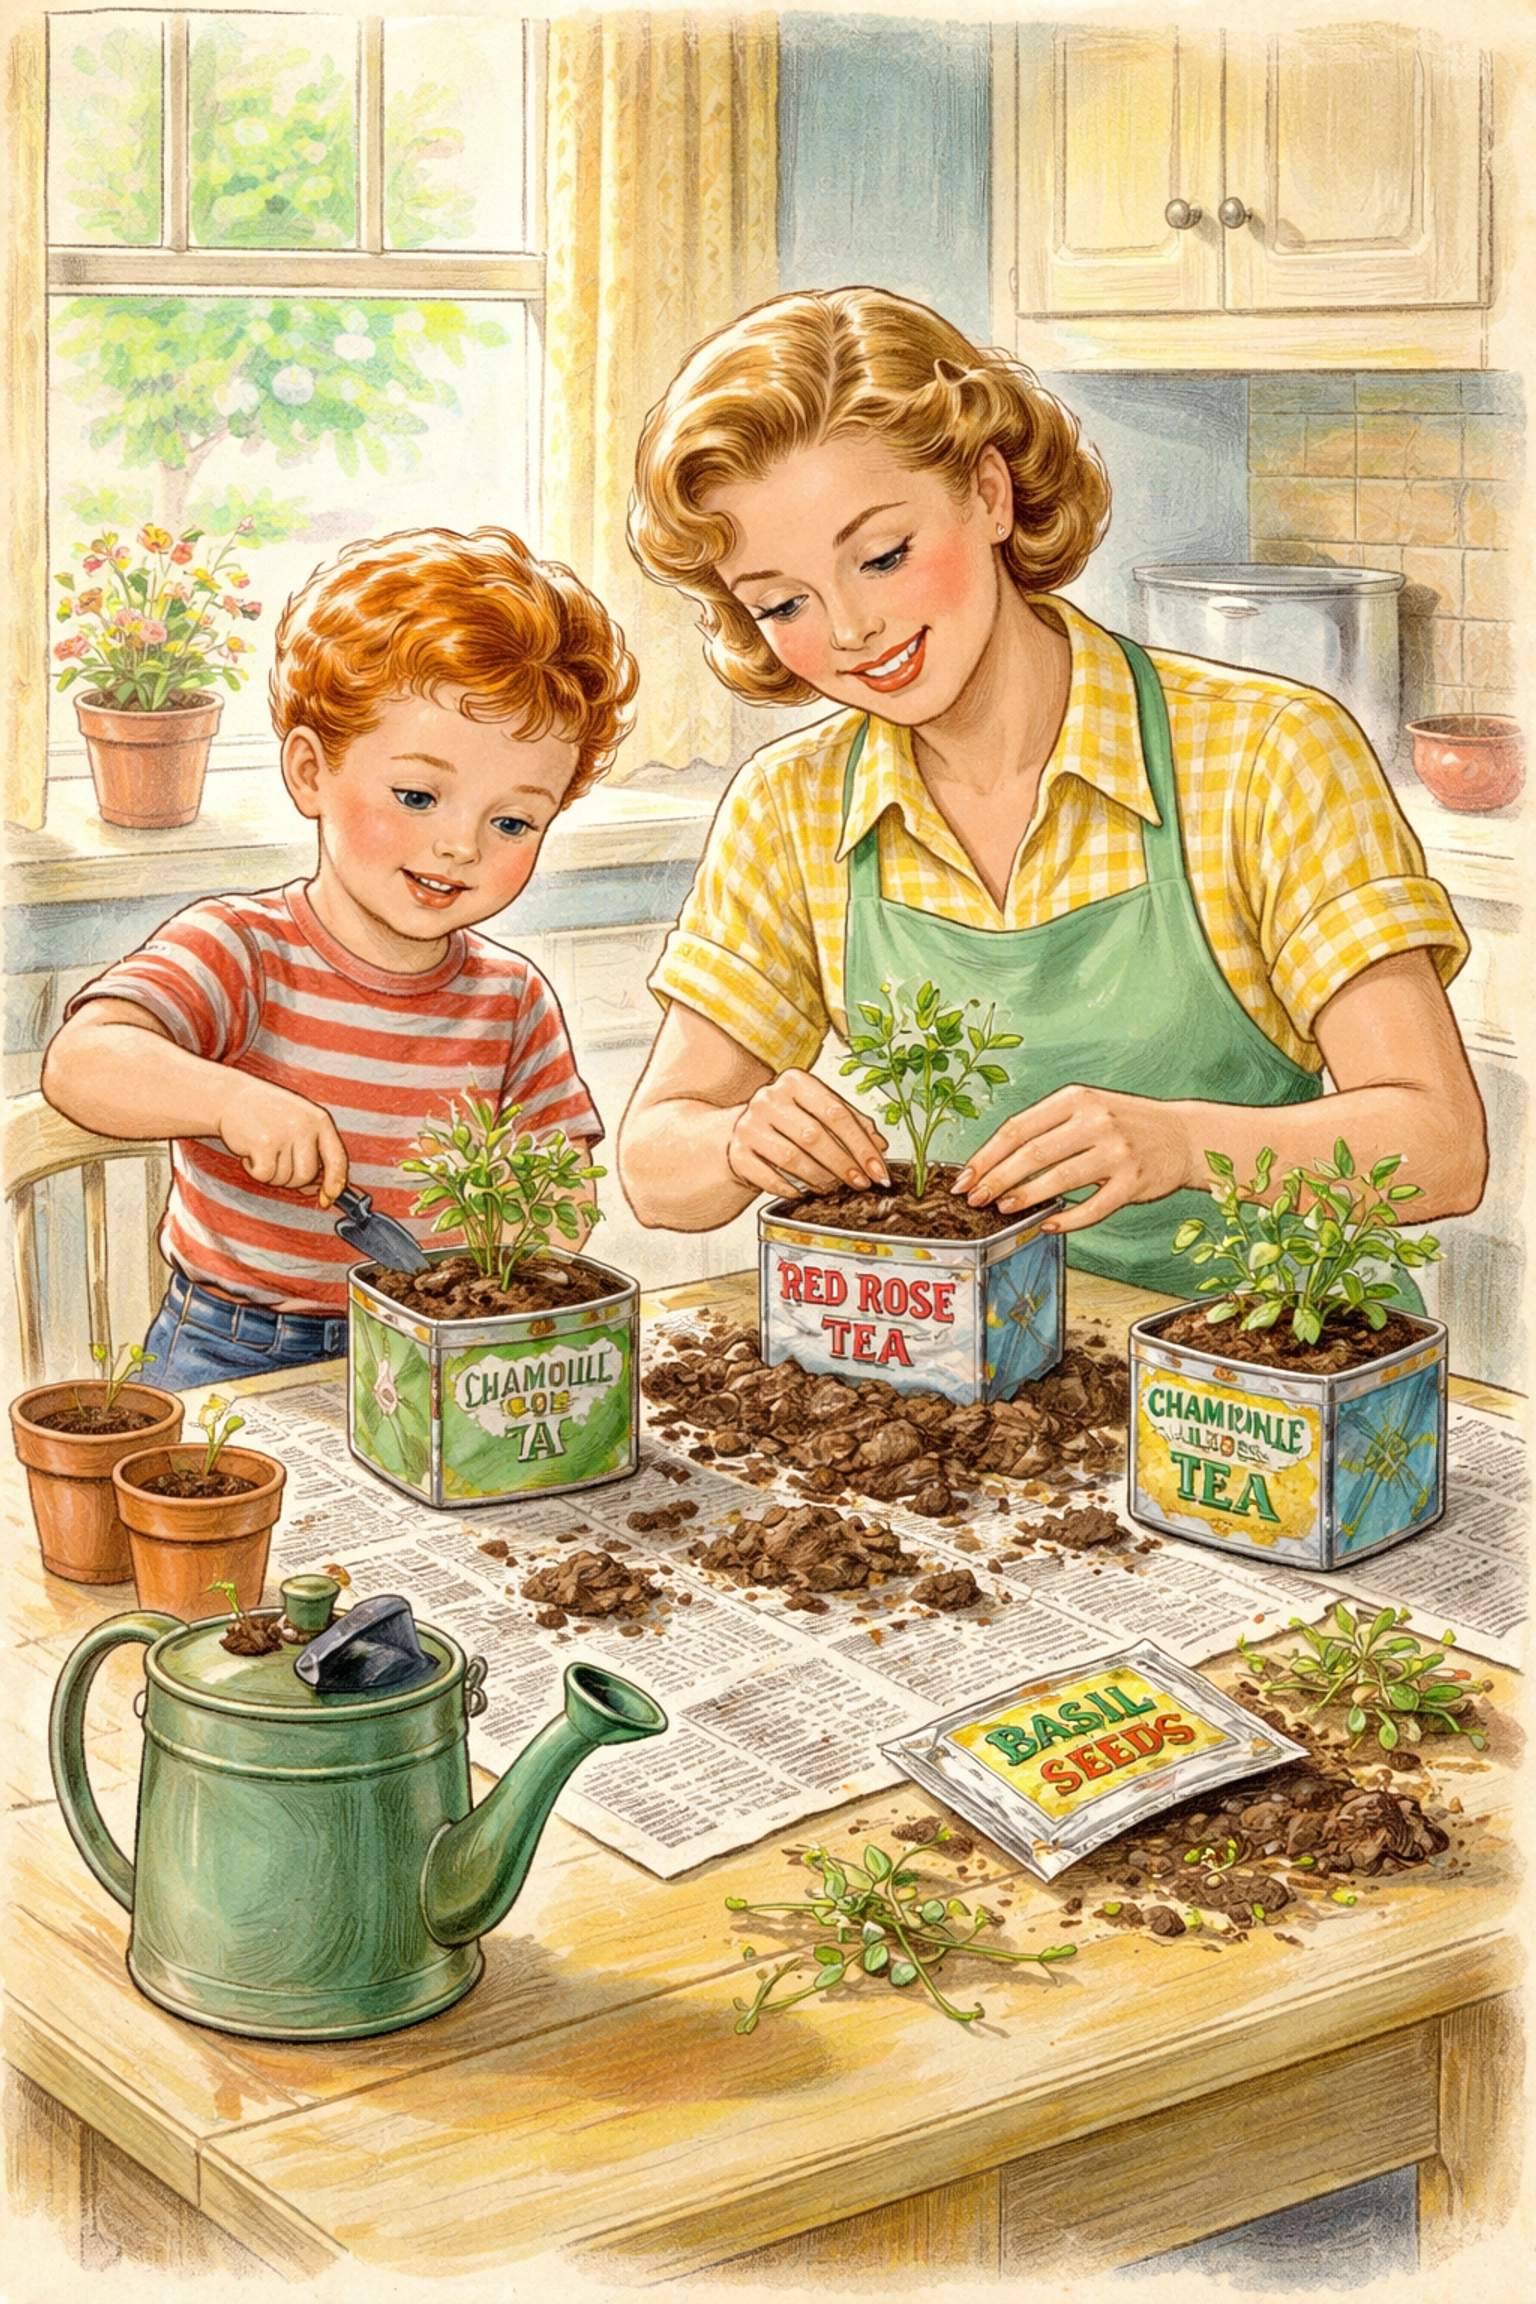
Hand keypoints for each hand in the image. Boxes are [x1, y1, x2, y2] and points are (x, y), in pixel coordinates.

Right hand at [218, 1074, 349, 1202]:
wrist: (232, 1096)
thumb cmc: (268, 1113)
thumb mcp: (299, 1124)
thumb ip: (312, 1152)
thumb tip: (318, 1190)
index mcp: (320, 1120)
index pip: (337, 1159)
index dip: (335, 1182)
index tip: (330, 1195)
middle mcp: (305, 1126)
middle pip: (306, 1176)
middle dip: (290, 1178)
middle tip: (276, 1161)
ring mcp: (284, 1134)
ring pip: (284, 1179)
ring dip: (271, 1174)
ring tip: (263, 1151)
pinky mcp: (263, 1144)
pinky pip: (265, 1176)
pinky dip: (254, 1171)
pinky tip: (250, 1153)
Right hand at [727, 1070, 889, 1197]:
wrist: (745, 1130)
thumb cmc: (790, 1121)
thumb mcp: (820, 1112)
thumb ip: (852, 1124)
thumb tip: (880, 1147)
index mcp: (795, 1081)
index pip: (836, 1112)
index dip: (862, 1145)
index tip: (878, 1170)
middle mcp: (769, 1099)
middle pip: (814, 1136)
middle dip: (843, 1165)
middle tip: (860, 1183)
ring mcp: (749, 1126)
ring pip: (792, 1159)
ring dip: (820, 1179)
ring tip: (834, 1188)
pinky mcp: (737, 1154)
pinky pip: (770, 1178)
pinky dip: (793, 1190)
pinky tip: (806, 1192)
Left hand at [953, 1085, 1191, 1232]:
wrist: (1183, 1135)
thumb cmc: (1125, 1125)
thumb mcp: (1087, 1110)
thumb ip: (1047, 1128)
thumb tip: (994, 1162)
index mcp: (1076, 1098)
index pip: (1018, 1128)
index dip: (986, 1156)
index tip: (964, 1178)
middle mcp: (1096, 1120)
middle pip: (1032, 1154)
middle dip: (996, 1180)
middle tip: (974, 1200)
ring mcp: (1117, 1151)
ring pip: (1058, 1179)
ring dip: (1024, 1198)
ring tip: (1003, 1209)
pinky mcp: (1134, 1181)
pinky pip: (1093, 1208)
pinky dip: (1066, 1220)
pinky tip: (1048, 1224)